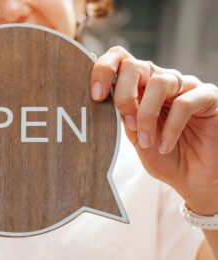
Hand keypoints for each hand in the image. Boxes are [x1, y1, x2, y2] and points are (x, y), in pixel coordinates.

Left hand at [91, 46, 217, 214]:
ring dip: (147, 115)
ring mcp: (185, 86)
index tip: (96, 96)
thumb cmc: (162, 155)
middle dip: (124, 95)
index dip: (103, 70)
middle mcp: (161, 80)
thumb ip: (122, 115)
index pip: (120, 59)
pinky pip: (184, 103)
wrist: (193, 177)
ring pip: (159, 82)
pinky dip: (170, 128)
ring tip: (147, 142)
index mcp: (140, 86)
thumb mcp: (135, 136)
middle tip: (128, 123)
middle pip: (135, 65)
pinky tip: (165, 145)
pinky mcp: (208, 96)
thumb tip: (104, 97)